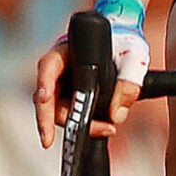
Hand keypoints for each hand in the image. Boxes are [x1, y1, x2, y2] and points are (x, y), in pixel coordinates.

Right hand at [31, 0, 150, 146]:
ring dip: (80, 123)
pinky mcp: (73, 96)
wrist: (127, 40)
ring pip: (60, 110)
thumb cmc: (124, 41)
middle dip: (65, 120)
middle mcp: (58, 70)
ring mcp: (63, 84)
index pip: (47, 71)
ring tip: (106, 128)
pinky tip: (104, 126)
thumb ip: (128, 84)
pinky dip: (87, 122)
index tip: (45, 116)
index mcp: (64, 52)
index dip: (44, 95)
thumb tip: (116, 114)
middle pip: (49, 100)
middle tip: (80, 134)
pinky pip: (73, 112)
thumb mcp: (132, 59)